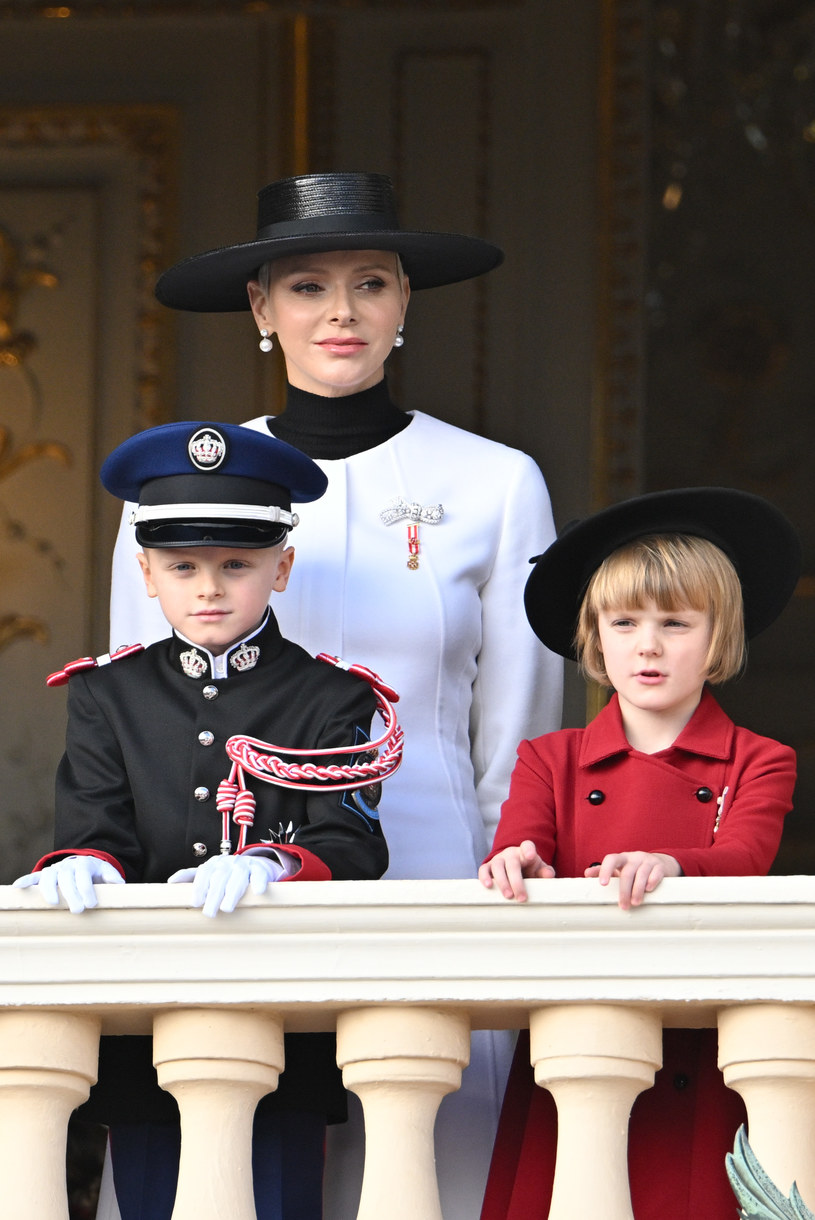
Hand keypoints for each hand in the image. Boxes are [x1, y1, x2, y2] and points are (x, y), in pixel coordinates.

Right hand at [13, 855, 124, 913]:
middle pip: (68, 878)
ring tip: (55, 903)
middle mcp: (68, 865)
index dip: (88, 890)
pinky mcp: (44, 875)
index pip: (85, 876)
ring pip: (50, 877)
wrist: (81, 864)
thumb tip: (121, 885)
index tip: (92, 904)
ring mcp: (55, 870)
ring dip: (50, 889)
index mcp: (84, 864)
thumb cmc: (95, 874)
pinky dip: (26, 881)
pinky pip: (34, 877)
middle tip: (78, 911)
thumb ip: (113, 878)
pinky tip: (17, 887)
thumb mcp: (106, 873)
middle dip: (72, 894)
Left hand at [168, 852, 283, 917]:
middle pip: (220, 878)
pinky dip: (259, 882)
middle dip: (213, 895)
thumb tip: (171, 882)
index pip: (204, 873)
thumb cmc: (227, 874)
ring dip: (232, 892)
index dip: (199, 887)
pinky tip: (257, 892)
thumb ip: (191, 877)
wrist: (255, 865)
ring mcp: (246, 865)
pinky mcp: (261, 870)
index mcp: (215, 864)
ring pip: (238, 877)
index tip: (195, 902)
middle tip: (209, 913)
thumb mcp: (209, 873)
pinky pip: (260, 875)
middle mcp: (229, 862)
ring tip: (226, 908)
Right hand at [478, 840, 555, 901]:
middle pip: (512, 863)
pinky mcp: (488, 866)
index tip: (530, 856)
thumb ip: (545, 871)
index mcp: (525, 852)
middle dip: (516, 881)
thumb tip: (549, 875)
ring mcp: (498, 859)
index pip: (527, 846)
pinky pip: (484, 869)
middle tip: (521, 897)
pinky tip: (488, 886)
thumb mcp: (539, 870)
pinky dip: (484, 877)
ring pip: (497, 866)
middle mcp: (510, 853)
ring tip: (508, 896)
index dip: (528, 850)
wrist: (515, 869)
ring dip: (502, 882)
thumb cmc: (529, 870)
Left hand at [585, 851, 680, 909]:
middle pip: (627, 873)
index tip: (603, 884)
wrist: (659, 863)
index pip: (611, 859)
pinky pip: (656, 873)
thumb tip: (587, 874)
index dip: (605, 870)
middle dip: (624, 891)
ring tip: (635, 903)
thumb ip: (603, 871)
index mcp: (622, 858)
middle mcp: (634, 857)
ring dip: (637, 890)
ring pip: (641, 874)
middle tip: (623, 906)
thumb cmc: (634, 868)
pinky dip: (651, 882)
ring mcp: (648, 861)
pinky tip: (648, 890)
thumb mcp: (619, 868)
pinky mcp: (660, 867)